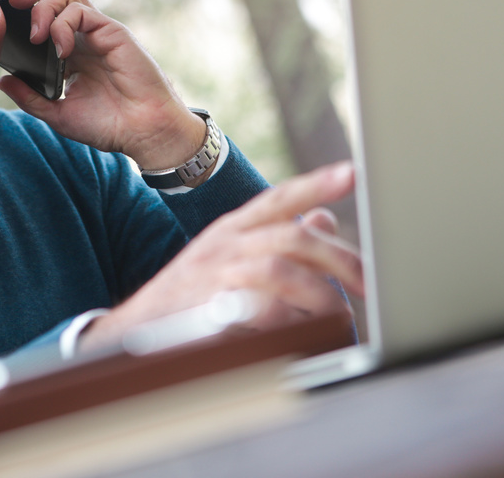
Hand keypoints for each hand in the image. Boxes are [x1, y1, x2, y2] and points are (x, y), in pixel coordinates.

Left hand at [0, 0, 205, 168]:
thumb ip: (30, 98)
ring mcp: (97, 32)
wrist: (143, 132)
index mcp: (70, 51)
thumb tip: (2, 80)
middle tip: (14, 6)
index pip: (44, 14)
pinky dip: (63, 24)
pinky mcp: (112, 31)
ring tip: (37, 35)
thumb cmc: (108, 125)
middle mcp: (83, 36)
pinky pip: (81, 11)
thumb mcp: (58, 114)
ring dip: (44, 6)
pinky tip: (61, 51)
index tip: (3, 19)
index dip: (23, 10)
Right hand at [78, 162, 363, 352]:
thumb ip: (275, 238)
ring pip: (279, 269)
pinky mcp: (209, 309)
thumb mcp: (230, 258)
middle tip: (369, 283)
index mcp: (232, 229)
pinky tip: (303, 331)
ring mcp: (215, 275)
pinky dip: (287, 320)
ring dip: (319, 294)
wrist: (133, 331)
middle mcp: (225, 244)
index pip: (279, 198)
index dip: (316, 184)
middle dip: (339, 259)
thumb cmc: (190, 296)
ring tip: (341, 317)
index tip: (352, 171)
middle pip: (292, 236)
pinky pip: (258, 309)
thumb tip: (325, 220)